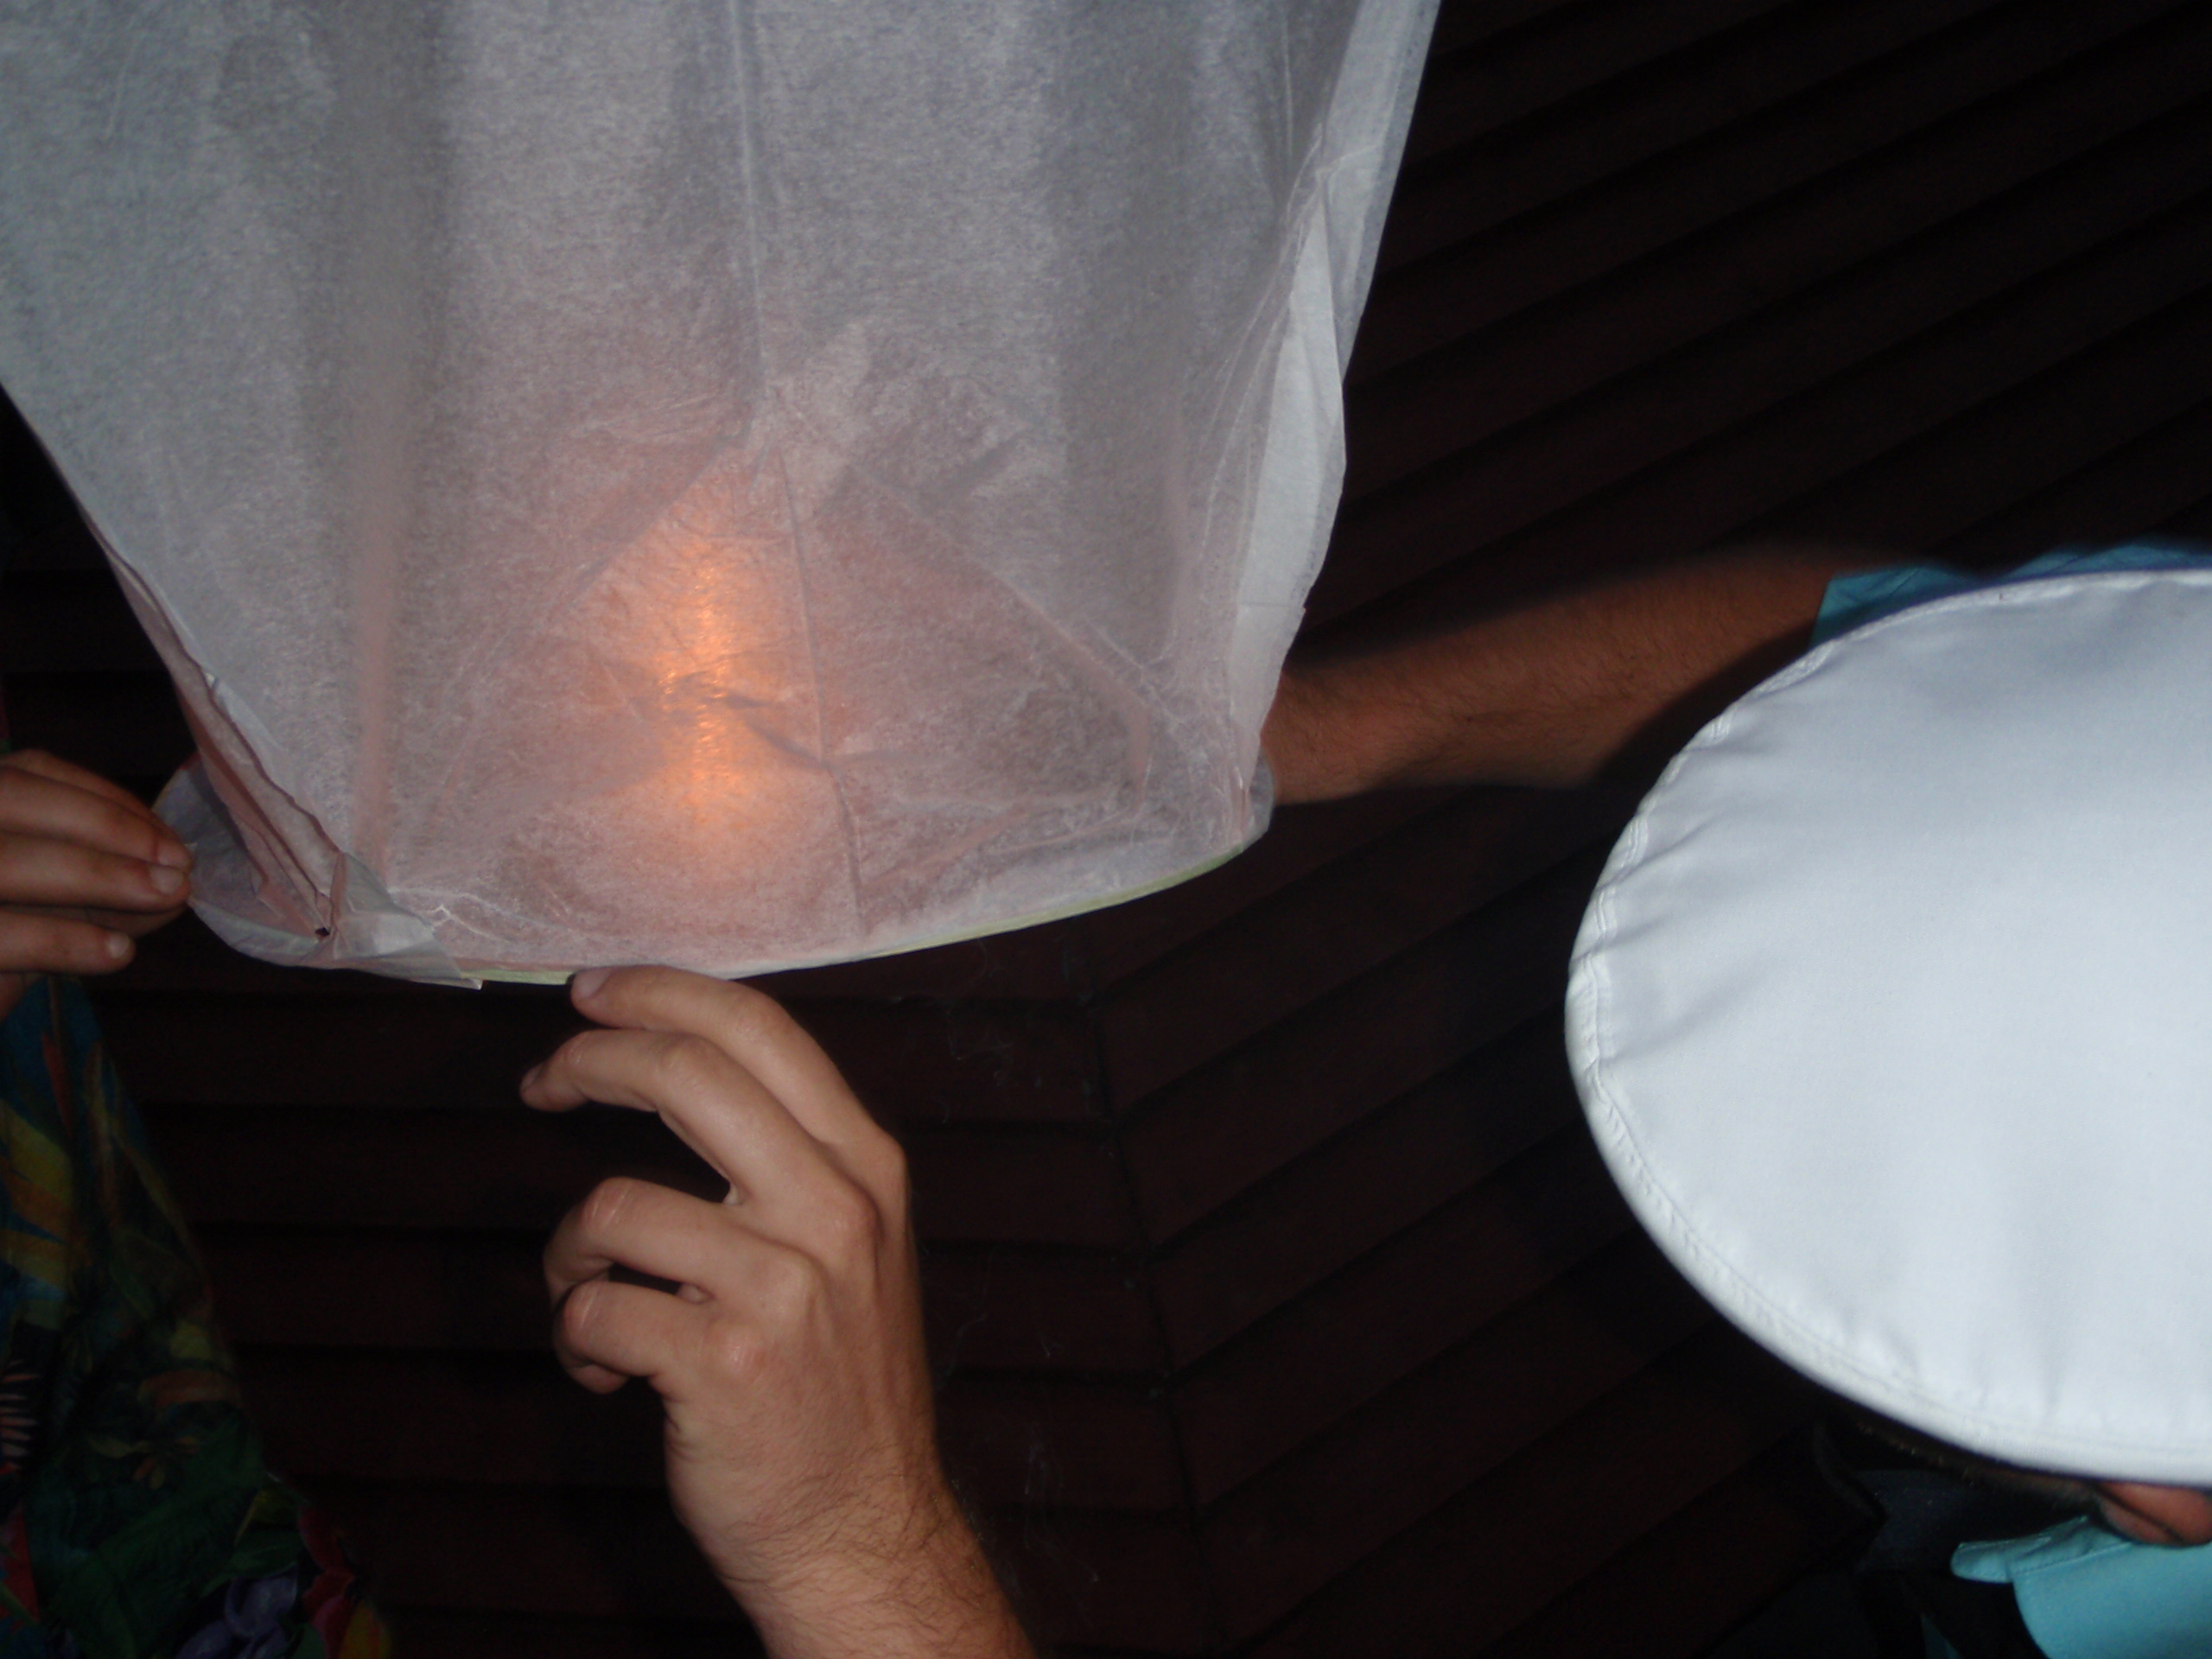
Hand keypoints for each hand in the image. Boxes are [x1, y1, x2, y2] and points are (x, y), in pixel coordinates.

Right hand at [0, 750, 191, 1017]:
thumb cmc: (7, 942)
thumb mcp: (60, 907)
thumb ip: (111, 887)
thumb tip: (178, 879)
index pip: (33, 771)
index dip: (108, 800)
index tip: (171, 841)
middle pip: (12, 797)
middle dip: (106, 827)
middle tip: (178, 870)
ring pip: (4, 858)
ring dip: (98, 874)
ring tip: (167, 897)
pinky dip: (63, 940)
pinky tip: (118, 952)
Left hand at [527, 967, 1032, 1658]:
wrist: (864, 1530)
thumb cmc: (839, 1385)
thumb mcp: (854, 1246)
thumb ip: (791, 1159)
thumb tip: (682, 1065)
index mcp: (865, 1168)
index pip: (758, 1030)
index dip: (659, 994)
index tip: (592, 995)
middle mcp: (835, 1211)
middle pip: (688, 1074)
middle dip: (590, 1060)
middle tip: (543, 1082)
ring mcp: (782, 1288)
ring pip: (613, 1204)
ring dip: (568, 1250)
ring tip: (586, 1295)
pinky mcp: (722, 1365)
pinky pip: (592, 1309)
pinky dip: (574, 1338)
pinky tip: (606, 1371)